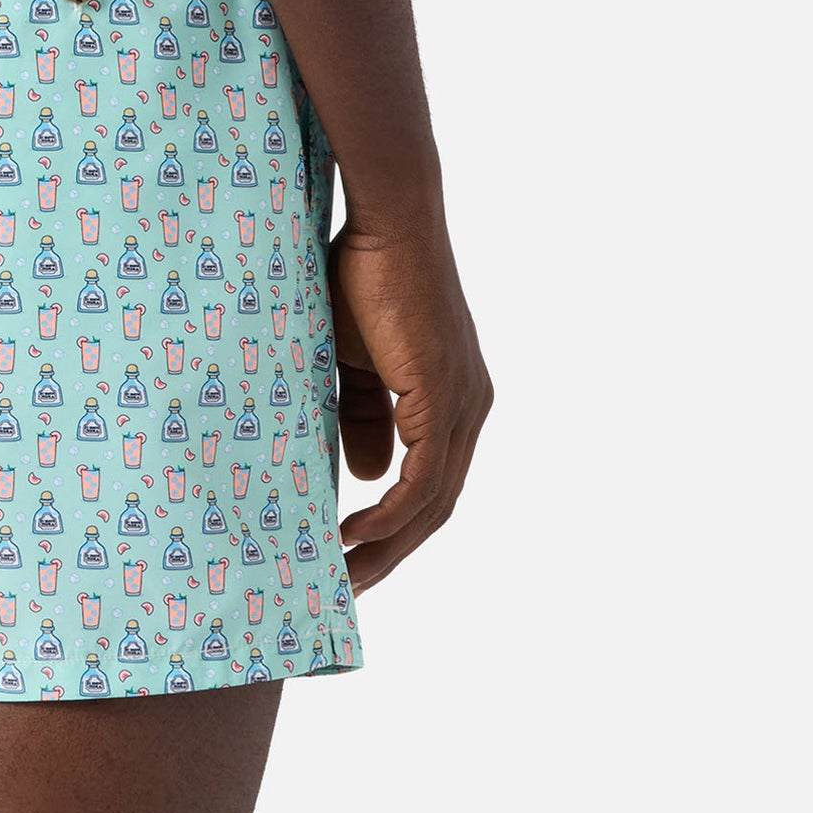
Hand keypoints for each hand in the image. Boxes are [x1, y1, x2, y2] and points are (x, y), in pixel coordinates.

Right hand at [330, 213, 491, 590]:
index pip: (429, 485)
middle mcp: (469, 409)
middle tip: (345, 591)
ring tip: (343, 575)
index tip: (350, 558)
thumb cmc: (364, 275)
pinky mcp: (444, 396)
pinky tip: (355, 534)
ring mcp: (463, 404)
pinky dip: (391, 513)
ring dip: (387, 547)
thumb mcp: (352, 360)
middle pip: (436, 508)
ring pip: (432, 502)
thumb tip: (363, 475)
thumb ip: (360, 416)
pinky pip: (424, 478)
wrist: (386, 221)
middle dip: (390, 555)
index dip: (393, 528)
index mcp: (451, 401)